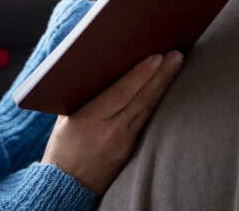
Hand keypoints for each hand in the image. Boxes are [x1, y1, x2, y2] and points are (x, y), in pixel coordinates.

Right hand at [41, 50, 183, 194]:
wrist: (67, 185)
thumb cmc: (62, 146)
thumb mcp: (64, 118)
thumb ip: (81, 95)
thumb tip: (99, 68)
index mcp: (89, 119)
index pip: (121, 92)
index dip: (140, 74)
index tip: (156, 57)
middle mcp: (110, 131)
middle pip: (141, 99)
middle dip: (161, 75)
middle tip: (177, 55)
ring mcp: (123, 143)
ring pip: (147, 109)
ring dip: (163, 85)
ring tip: (176, 64)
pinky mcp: (130, 150)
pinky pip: (145, 121)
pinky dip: (155, 101)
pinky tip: (164, 88)